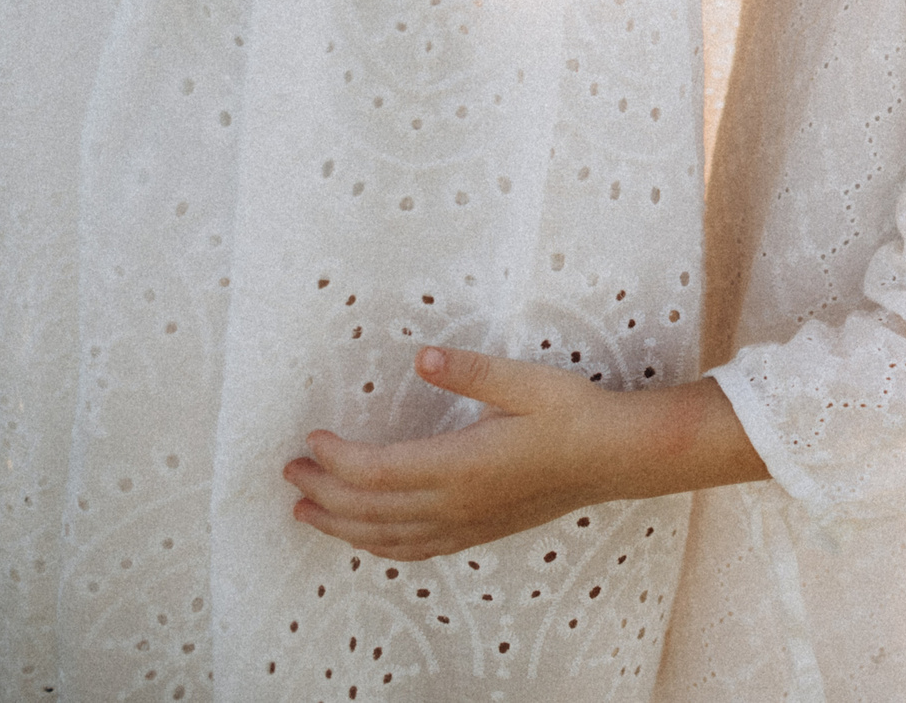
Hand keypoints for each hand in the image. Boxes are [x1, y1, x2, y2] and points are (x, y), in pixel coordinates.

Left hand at [283, 346, 766, 561]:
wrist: (615, 457)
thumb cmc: (573, 414)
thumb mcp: (525, 381)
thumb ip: (471, 372)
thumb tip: (424, 358)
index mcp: (461, 466)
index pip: (376, 472)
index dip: (336, 458)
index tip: (312, 435)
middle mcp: (456, 504)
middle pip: (369, 510)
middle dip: (322, 492)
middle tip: (290, 469)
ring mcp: (466, 523)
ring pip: (385, 537)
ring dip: (340, 525)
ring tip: (305, 508)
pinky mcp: (478, 530)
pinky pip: (413, 549)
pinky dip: (378, 544)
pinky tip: (366, 536)